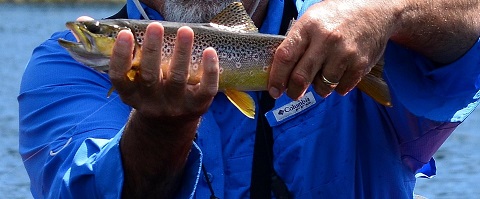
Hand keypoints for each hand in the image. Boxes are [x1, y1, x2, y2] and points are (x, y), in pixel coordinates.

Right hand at [110, 22, 218, 125]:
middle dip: (152, 50)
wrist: (169, 126)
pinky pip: (206, 88)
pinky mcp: (197, 106)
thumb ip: (136, 64)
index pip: (120, 77)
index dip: (120, 56)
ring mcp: (175, 106)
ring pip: (178, 78)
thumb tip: (139, 30)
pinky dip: (209, 70)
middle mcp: (151, 103)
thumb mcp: (138, 86)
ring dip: (182, 52)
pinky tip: (210, 51)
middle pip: (150, 76)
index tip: (125, 34)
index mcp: (132, 95)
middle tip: (155, 26)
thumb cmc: (152, 93)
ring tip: (185, 30)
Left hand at [268, 0, 397, 99]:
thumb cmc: (337, 15)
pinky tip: (338, 74)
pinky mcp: (360, 64)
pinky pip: (341, 88)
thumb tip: (280, 71)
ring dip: (318, 88)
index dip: (276, 77)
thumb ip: (297, 42)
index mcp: (308, 26)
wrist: (375, 9)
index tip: (273, 90)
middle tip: (293, 94)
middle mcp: (326, 40)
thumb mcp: (312, 19)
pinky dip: (337, 87)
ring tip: (321, 77)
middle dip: (293, 91)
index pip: (286, 56)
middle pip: (301, 77)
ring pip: (322, 86)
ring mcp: (344, 53)